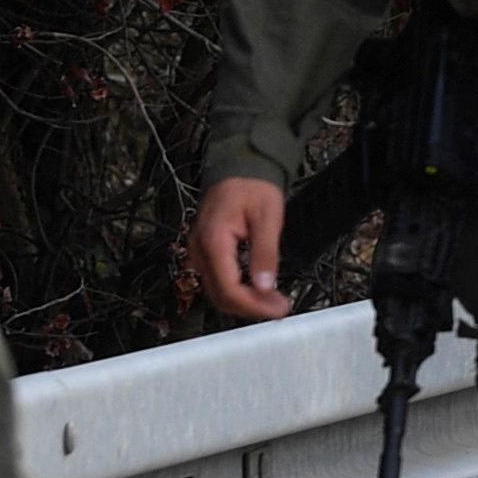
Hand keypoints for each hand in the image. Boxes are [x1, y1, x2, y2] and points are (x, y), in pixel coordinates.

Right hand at [191, 175, 288, 322]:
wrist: (238, 168)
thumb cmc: (252, 186)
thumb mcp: (268, 217)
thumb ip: (265, 254)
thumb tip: (265, 286)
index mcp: (214, 240)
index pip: (228, 288)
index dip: (254, 305)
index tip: (277, 309)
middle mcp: (200, 248)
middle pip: (220, 295)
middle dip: (250, 308)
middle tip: (278, 308)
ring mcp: (198, 251)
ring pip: (216, 291)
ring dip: (244, 302)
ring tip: (271, 301)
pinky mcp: (204, 252)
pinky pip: (216, 280)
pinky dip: (236, 291)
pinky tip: (256, 290)